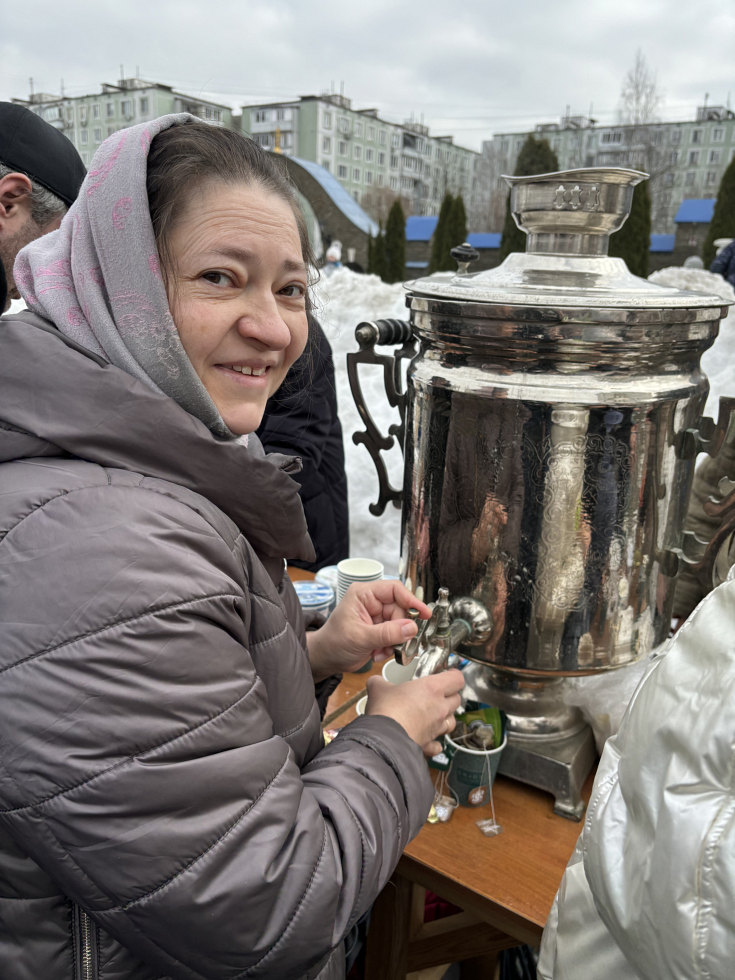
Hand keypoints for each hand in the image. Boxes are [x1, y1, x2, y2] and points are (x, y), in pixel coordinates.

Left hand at [306, 579, 430, 679]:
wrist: (326, 659)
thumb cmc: (333, 643)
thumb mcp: (360, 638)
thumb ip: (387, 633)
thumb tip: (411, 628)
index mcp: (364, 594)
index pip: (395, 589)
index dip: (411, 600)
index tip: (424, 613)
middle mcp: (372, 602)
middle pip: (401, 610)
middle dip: (400, 630)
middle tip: (395, 644)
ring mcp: (377, 616)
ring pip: (401, 625)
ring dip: (394, 641)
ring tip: (379, 650)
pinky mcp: (380, 630)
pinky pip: (396, 636)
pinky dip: (390, 647)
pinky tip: (377, 653)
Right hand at [364, 669, 464, 755]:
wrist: (383, 740)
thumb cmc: (386, 711)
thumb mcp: (378, 688)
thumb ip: (380, 682)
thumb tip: (376, 682)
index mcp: (432, 688)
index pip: (457, 678)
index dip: (453, 675)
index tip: (448, 674)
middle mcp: (440, 708)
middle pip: (457, 699)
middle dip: (449, 696)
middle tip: (437, 694)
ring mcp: (437, 727)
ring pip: (452, 721)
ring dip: (445, 718)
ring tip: (434, 716)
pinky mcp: (430, 744)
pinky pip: (438, 744)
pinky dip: (434, 741)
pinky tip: (427, 738)